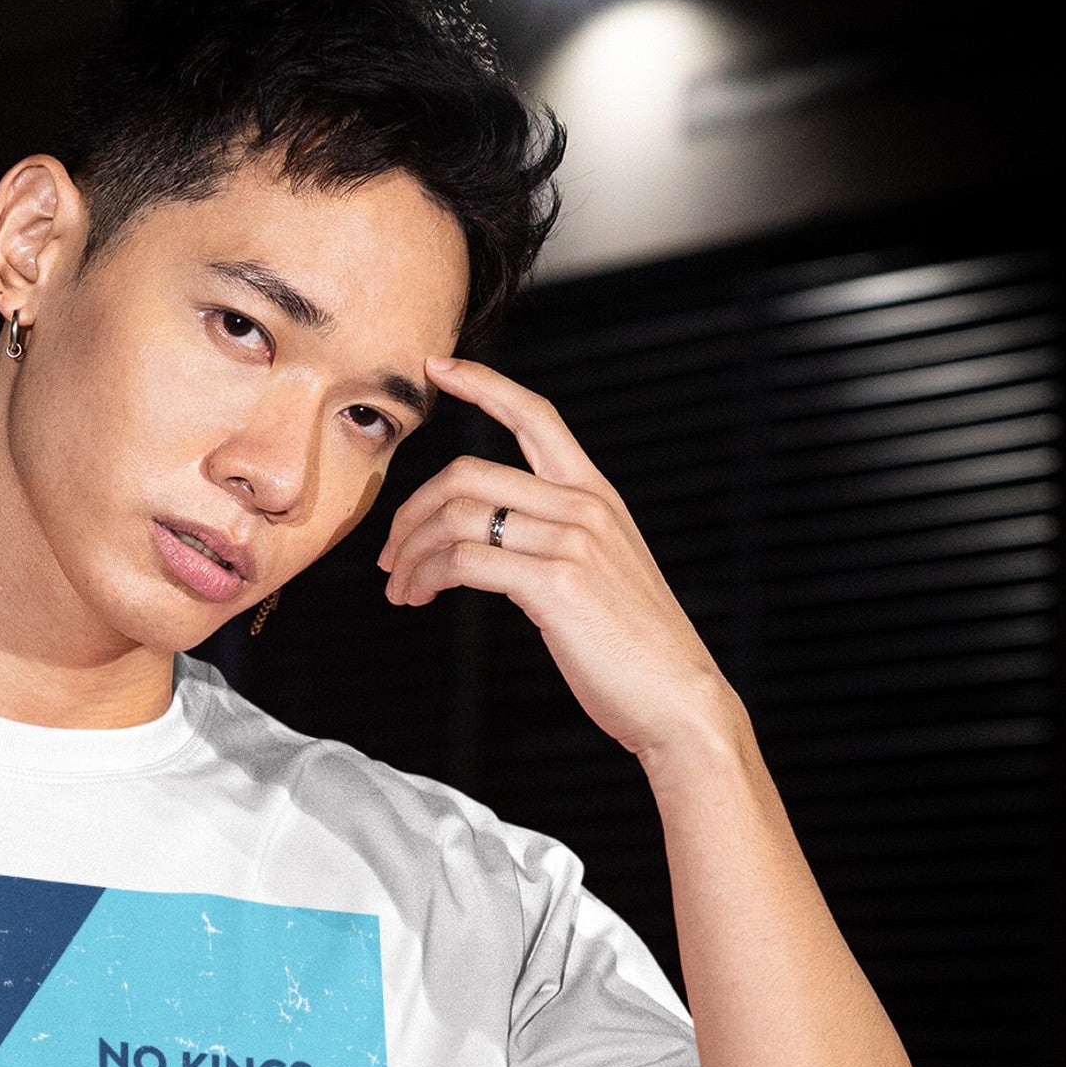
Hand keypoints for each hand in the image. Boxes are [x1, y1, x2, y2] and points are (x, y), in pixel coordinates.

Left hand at [376, 359, 737, 760]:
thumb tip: (491, 544)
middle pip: (469, 473)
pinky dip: (429, 575)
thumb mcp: (600, 573)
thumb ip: (554, 542)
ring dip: (412, 552)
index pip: (536, 415)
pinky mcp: (556, 584)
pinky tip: (420, 596)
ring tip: (400, 588)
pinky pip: (466, 559)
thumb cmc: (633, 647)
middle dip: (411, 511)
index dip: (482, 384)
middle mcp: (584, 506)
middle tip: (389, 557)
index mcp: (595, 494)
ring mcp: (571, 542)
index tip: (436, 367)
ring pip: (458, 517)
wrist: (677, 699)